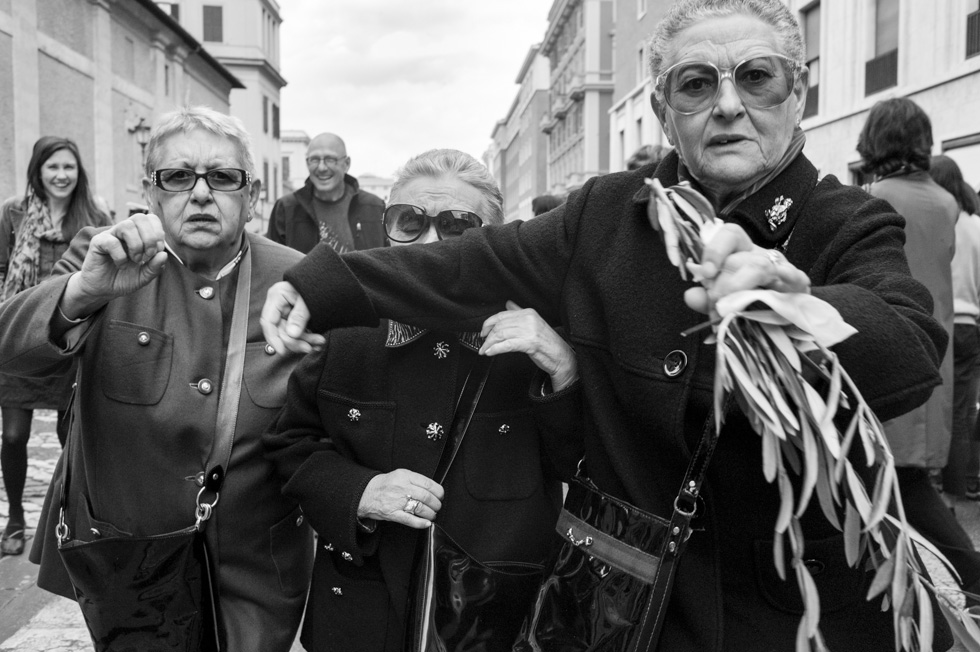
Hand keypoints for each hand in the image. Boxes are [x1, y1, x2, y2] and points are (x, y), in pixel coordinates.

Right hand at [61, 214, 168, 318]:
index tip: (158, 251)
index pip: (151, 219)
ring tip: (136, 260)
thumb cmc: (124, 279)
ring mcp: (110, 235)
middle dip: (150, 238)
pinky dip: (121, 256)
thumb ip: (155, 266)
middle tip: (148, 256)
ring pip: (127, 226)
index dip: (158, 233)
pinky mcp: (98, 242)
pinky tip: (121, 266)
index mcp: (138, 234)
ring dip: (136, 245)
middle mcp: (124, 231)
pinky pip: (112, 241)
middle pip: (140, 217)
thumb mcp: (145, 276)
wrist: (103, 290)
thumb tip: (164, 254)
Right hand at [260, 281, 325, 353]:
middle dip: (296, 341)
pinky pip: (298, 332)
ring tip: (319, 343)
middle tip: (310, 347)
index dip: (273, 338)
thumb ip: (299, 316)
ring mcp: (287, 312)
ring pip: (290, 334)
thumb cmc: (317, 282)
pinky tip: (316, 343)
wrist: (328, 277)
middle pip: (281, 331)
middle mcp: (279, 305)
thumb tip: (292, 334)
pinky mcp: (296, 317)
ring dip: (304, 341)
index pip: (268, 322)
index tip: (283, 351)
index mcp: (276, 297)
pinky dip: (307, 338)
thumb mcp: (308, 298)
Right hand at [357, 469, 444, 528]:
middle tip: (437, 506)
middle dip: (436, 504)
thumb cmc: (385, 484)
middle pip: (426, 497)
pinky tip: (427, 523)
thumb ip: (415, 480)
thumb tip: (433, 489)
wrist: (366, 493)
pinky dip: (420, 523)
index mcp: (405, 476)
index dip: (438, 491)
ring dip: (430, 513)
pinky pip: (409, 519)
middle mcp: (401, 487)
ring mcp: (397, 501)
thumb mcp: (400, 475)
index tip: (440, 495)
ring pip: (420, 508)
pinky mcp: (392, 514)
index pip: (428, 483)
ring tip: (432, 514)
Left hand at [480, 301, 577, 391]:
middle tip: (482, 344)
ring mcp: (530, 330)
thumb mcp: (533, 323)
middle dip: (487, 336)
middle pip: (500, 326)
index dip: (489, 323)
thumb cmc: (547, 342)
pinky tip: (490, 352)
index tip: (483, 332)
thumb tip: (508, 304)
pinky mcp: (530, 343)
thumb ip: (519, 313)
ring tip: (485, 350)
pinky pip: (507, 345)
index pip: (502, 315)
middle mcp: (528, 319)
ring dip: (489, 344)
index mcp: (528, 312)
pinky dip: (496, 349)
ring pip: (501, 335)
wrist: (561, 356)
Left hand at [684, 224, 810, 315]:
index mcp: (740, 254)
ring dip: (740, 289)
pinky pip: (794, 276)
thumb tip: (690, 296)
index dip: (715, 250)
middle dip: (723, 285)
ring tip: (732, 310)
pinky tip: (781, 285)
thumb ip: (705, 300)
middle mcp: (760, 256)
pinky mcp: (798, 283)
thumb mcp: (724, 302)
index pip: (729, 234)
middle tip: (717, 306)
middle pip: (740, 258)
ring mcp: (781, 267)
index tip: (706, 274)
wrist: (786, 318)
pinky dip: (787, 279)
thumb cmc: (751, 305)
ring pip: (759, 267)